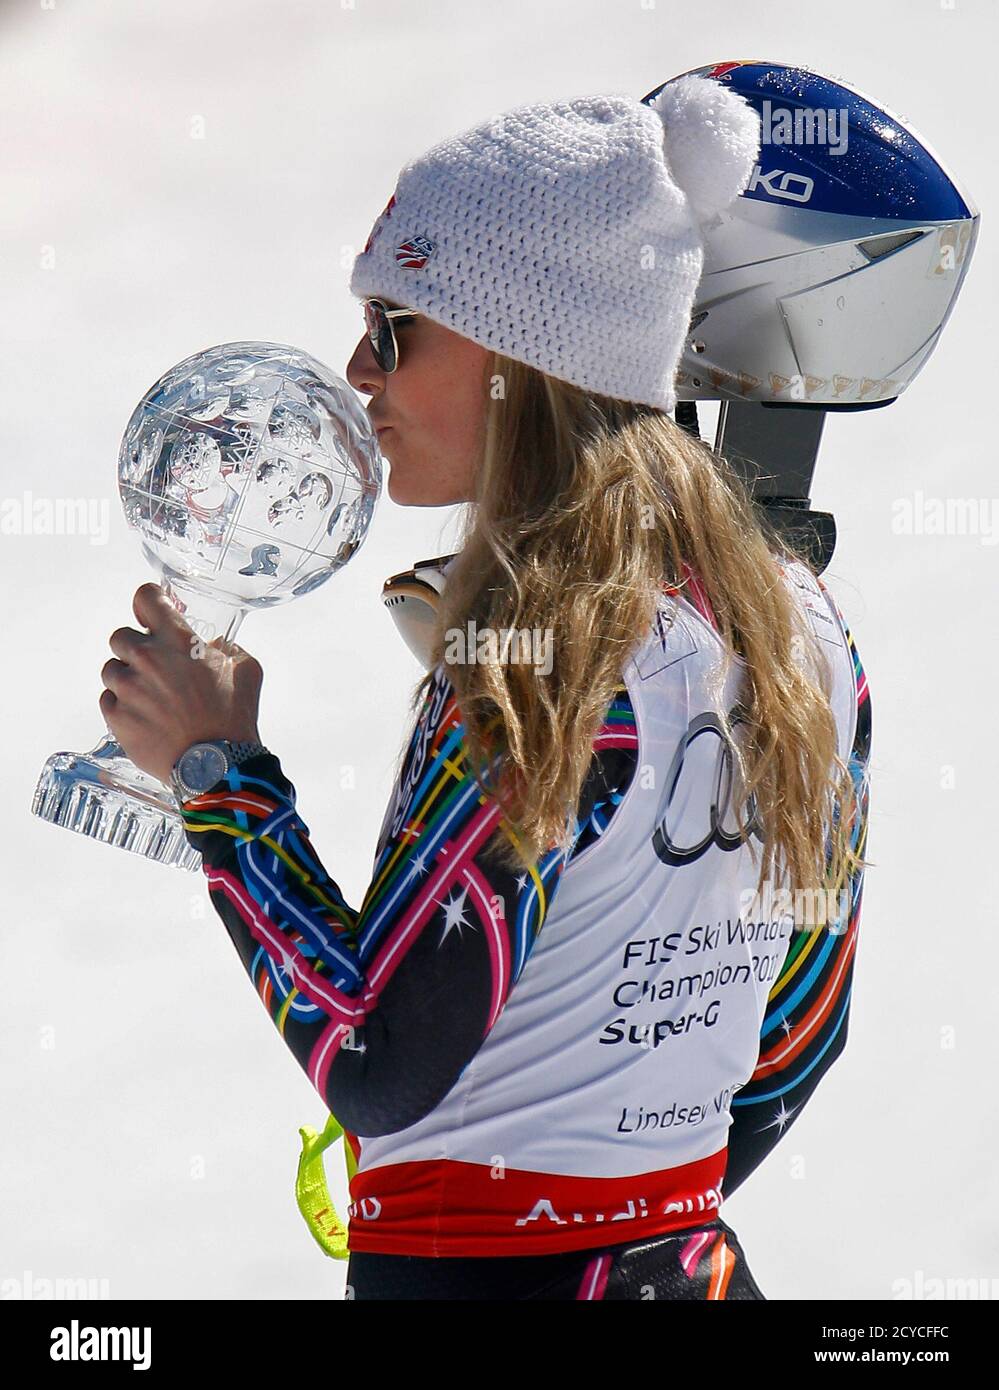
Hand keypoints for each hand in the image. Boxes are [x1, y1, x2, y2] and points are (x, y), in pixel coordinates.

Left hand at [100, 582, 263, 785]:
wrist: (216, 765)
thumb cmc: (233, 718)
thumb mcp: (247, 671)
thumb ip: (229, 649)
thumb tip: (218, 648)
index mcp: (177, 641)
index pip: (145, 598)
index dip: (149, 602)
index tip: (152, 612)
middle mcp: (147, 660)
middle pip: (120, 636)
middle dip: (136, 647)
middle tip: (155, 666)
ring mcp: (128, 689)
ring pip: (111, 669)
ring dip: (127, 678)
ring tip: (149, 696)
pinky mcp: (117, 718)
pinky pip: (108, 700)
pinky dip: (121, 704)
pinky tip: (143, 715)